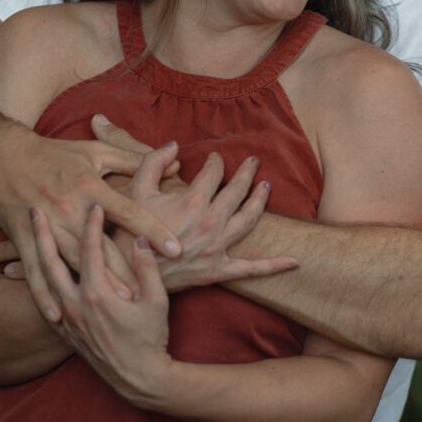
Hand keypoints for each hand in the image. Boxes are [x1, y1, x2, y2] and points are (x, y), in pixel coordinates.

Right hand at [0, 117, 181, 320]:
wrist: (4, 157)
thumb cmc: (57, 154)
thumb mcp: (97, 152)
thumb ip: (135, 157)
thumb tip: (173, 155)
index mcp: (89, 187)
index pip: (128, 212)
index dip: (154, 230)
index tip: (177, 249)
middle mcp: (69, 209)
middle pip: (103, 245)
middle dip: (126, 270)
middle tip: (152, 292)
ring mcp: (46, 226)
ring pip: (74, 262)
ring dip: (95, 285)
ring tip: (118, 306)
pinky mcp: (23, 239)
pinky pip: (34, 271)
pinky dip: (42, 295)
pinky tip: (57, 318)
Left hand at [31, 204, 171, 406]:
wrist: (138, 378)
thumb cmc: (151, 338)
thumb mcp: (157, 301)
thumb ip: (147, 268)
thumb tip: (141, 239)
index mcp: (98, 294)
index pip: (90, 250)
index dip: (92, 224)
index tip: (94, 204)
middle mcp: (75, 304)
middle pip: (52, 261)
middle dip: (43, 233)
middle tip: (36, 209)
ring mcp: (67, 319)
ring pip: (43, 280)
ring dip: (35, 256)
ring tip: (28, 237)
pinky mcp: (65, 331)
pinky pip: (44, 302)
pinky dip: (37, 283)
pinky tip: (35, 272)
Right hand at [114, 147, 298, 290]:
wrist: (127, 276)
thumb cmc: (127, 232)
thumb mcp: (134, 191)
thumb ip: (153, 162)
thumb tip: (173, 145)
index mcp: (192, 201)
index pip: (213, 173)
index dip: (215, 162)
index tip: (214, 158)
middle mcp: (210, 222)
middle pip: (237, 191)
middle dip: (246, 173)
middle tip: (253, 161)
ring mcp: (217, 247)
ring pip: (249, 219)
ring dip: (260, 201)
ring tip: (266, 187)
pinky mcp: (218, 271)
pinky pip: (251, 269)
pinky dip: (274, 266)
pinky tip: (295, 262)